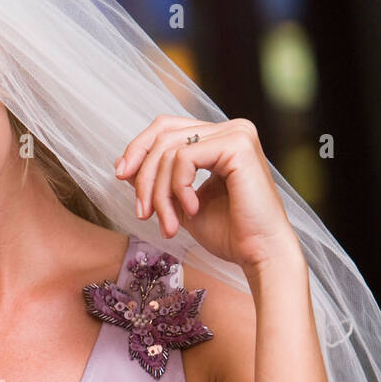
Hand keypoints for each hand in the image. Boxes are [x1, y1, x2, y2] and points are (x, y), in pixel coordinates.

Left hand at [114, 115, 301, 273]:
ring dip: (159, 192)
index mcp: (219, 139)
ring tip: (168, 224)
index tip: (119, 176)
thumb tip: (123, 165)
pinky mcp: (238, 145)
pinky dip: (178, 188)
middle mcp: (230, 129)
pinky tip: (191, 211)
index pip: (167, 128)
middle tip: (142, 213)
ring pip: (170, 150)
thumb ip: (159, 182)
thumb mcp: (181, 204)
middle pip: (163, 133)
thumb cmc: (230, 234)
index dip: (138, 148)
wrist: (260, 254)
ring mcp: (236, 133)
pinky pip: (185, 158)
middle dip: (144, 176)